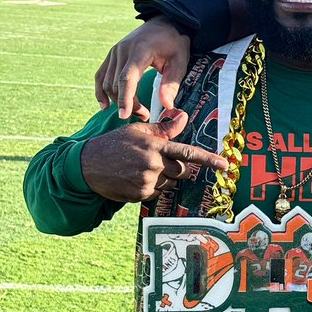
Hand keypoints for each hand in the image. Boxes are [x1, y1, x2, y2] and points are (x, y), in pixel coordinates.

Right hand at [79, 110, 226, 202]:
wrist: (87, 166)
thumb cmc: (114, 144)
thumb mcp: (138, 131)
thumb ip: (163, 128)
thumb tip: (184, 116)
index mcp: (155, 145)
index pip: (188, 153)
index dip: (208, 160)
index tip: (224, 165)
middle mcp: (153, 164)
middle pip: (182, 171)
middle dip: (177, 168)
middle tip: (159, 161)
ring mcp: (147, 181)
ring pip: (170, 183)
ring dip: (163, 178)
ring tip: (141, 169)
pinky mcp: (141, 195)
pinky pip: (157, 193)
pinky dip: (151, 187)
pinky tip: (135, 179)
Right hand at [94, 21, 191, 118]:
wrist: (165, 22)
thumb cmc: (174, 43)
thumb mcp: (180, 62)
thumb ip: (172, 83)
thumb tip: (167, 105)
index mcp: (140, 50)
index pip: (127, 78)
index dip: (125, 98)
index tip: (125, 115)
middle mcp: (122, 50)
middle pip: (117, 84)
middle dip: (128, 104)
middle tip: (145, 115)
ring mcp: (114, 52)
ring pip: (108, 82)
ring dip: (118, 100)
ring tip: (136, 111)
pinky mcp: (112, 55)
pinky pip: (101, 75)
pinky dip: (101, 90)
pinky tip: (105, 105)